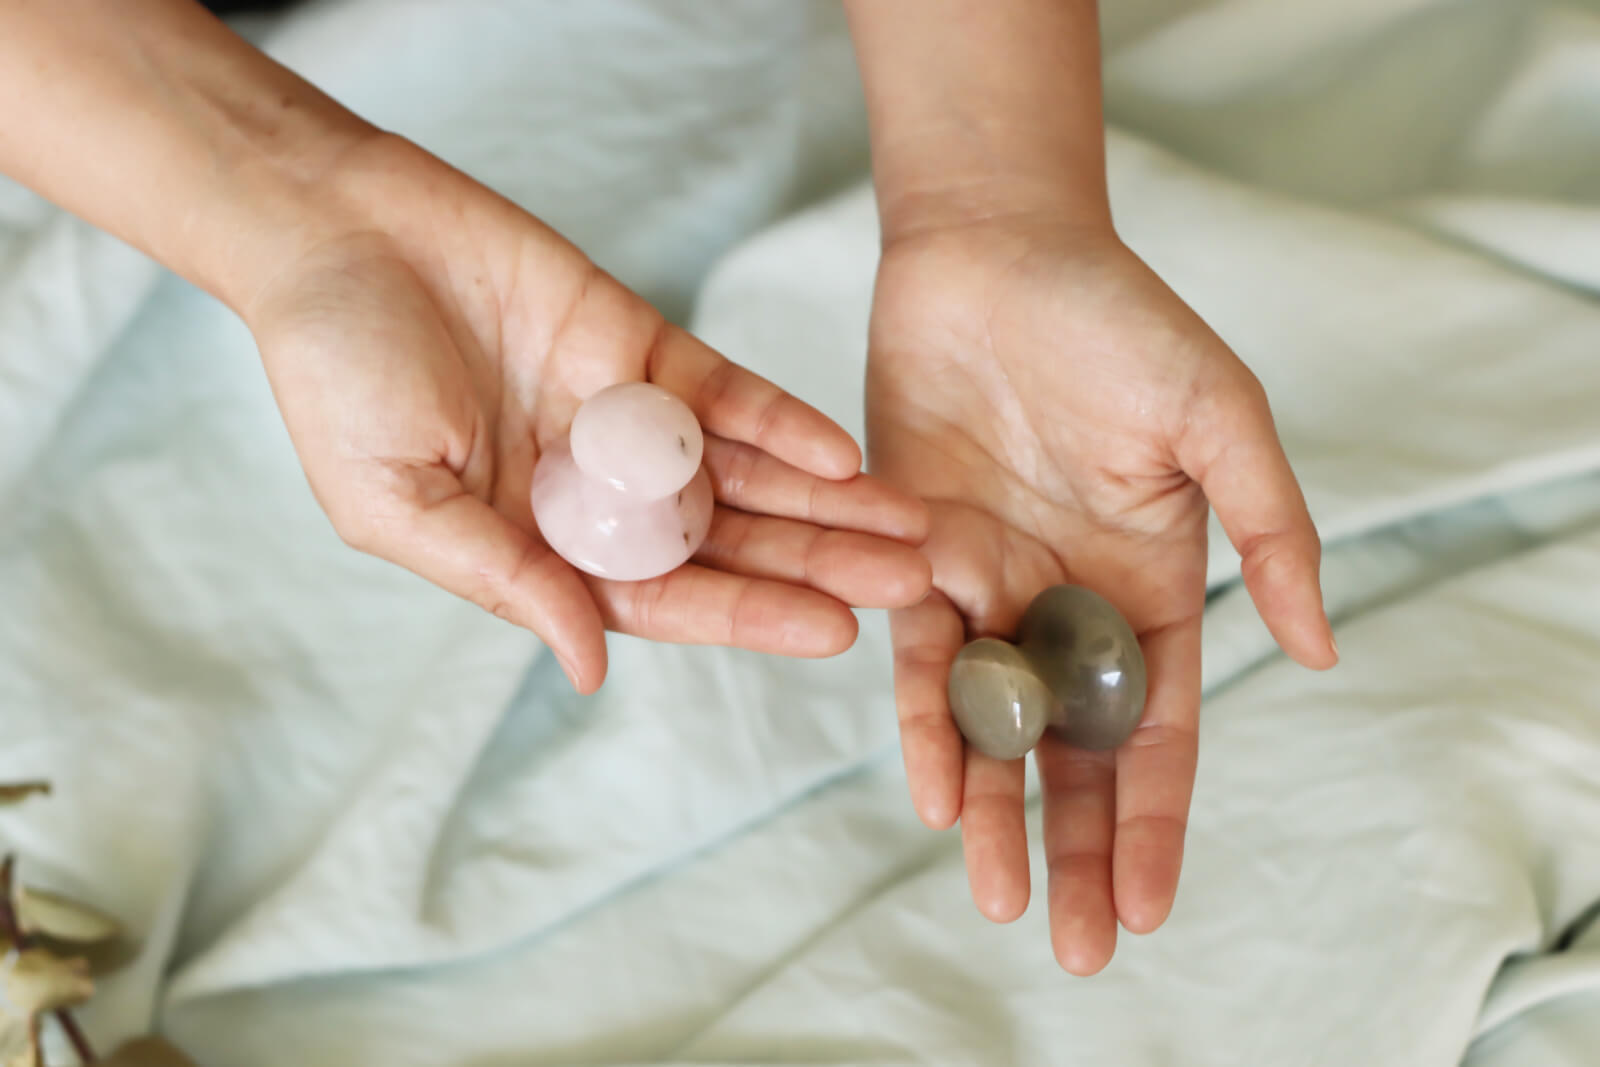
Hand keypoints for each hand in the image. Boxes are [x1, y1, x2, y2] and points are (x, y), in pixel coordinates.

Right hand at [244, 135, 930, 691]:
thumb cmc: (335, 375)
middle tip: (912, 586)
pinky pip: (723, 392)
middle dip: (815, 565)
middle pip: (725, 544)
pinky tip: (841, 451)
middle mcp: (594, 495)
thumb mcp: (398, 501)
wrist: (331, 231)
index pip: (661, 598)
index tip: (834, 634)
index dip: (748, 616)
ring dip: (825, 501)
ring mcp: (623, 419)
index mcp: (537, 546)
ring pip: (743, 473)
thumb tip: (590, 664)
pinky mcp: (640, 344)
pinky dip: (780, 421)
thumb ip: (503, 577)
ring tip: (909, 526)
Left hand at [866, 219, 1335, 973]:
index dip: (1153, 818)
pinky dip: (926, 724)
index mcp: (1150, 583)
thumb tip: (1323, 653)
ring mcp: (989, 588)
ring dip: (996, 811)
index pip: (1156, 728)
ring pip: (993, 724)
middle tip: (1073, 946)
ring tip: (997, 895)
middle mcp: (1068, 602)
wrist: (993, 257)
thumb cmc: (1119, 324)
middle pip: (1072, 752)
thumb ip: (1270, 532)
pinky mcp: (912, 560)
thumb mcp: (1219, 420)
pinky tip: (935, 792)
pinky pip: (916, 660)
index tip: (1146, 905)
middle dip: (1075, 847)